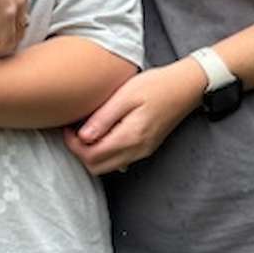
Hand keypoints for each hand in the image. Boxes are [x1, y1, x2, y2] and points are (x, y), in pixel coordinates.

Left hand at [63, 59, 204, 175]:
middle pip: (97, 167)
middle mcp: (137, 150)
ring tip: (86, 130)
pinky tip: (102, 133)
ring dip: (92, 153)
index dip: (73, 146)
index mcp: (130, 137)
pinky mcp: (146, 147)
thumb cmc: (155, 85)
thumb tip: (82, 137)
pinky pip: (119, 159)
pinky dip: (105, 153)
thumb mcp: (125, 96)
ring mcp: (143, 151)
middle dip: (80, 152)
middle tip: (73, 130)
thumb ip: (103, 119)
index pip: (92, 156)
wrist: (185, 86)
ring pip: (108, 166)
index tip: (68, 127)